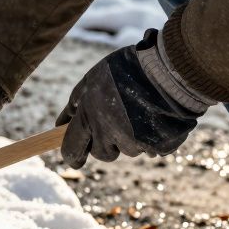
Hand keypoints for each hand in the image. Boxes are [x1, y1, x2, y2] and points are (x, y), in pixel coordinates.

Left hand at [59, 29, 212, 167]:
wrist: (169, 68)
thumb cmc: (126, 70)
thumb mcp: (91, 80)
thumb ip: (75, 104)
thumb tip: (60, 124)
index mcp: (90, 118)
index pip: (72, 149)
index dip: (72, 156)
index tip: (75, 160)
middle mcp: (110, 135)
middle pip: (103, 154)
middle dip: (107, 143)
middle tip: (116, 122)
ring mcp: (137, 143)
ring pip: (129, 150)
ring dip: (132, 138)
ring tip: (140, 112)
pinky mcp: (160, 146)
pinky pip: (153, 149)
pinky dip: (154, 138)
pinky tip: (157, 118)